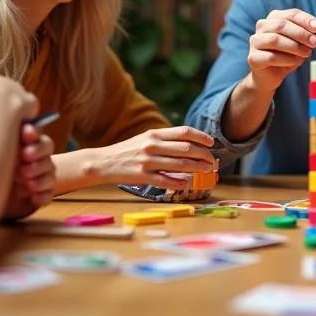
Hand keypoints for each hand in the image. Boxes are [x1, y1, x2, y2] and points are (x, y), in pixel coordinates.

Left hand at [4, 123, 56, 216]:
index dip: (33, 132)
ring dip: (40, 176)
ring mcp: (41, 177)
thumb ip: (1, 137)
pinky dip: (43, 195)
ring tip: (26, 182)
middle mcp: (36, 158)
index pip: (35, 132)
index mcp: (24, 144)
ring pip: (50, 172)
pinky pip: (49, 194)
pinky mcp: (40, 195)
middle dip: (38, 151)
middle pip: (47, 148)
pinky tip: (33, 197)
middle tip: (25, 155)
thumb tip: (7, 122)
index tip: (25, 133)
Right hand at [89, 126, 216, 188]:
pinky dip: (178, 182)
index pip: (184, 132)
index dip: (201, 137)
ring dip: (197, 168)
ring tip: (207, 171)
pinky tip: (186, 183)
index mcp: (154, 134)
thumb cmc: (128, 151)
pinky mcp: (142, 176)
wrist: (103, 162)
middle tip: (212, 161)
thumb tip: (190, 144)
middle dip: (203, 155)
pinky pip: (165, 181)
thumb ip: (165, 140)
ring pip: (179, 165)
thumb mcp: (145, 139)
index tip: (212, 143)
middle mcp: (152, 146)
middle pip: (186, 149)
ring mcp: (147, 161)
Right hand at [246, 8, 315, 93]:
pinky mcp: (253, 58)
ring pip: (275, 40)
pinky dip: (287, 59)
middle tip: (315, 42)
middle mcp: (262, 27)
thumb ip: (309, 35)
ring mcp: (255, 42)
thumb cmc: (286, 56)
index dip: (305, 20)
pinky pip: (271, 57)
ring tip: (307, 53)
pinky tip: (296, 62)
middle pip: (281, 25)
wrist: (270, 76)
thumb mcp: (301, 44)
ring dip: (295, 47)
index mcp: (274, 18)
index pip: (291, 14)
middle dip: (301, 33)